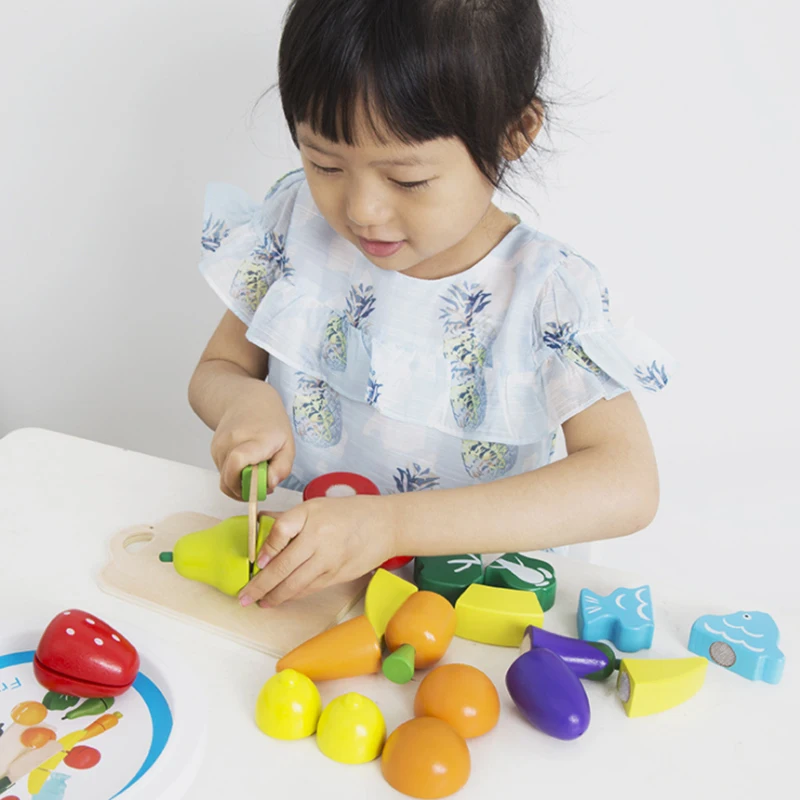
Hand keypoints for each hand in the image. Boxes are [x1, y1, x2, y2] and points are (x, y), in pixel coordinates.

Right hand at [210, 386, 294, 499]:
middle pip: (229, 479)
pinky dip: (234, 476)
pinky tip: (246, 463)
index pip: (238, 462)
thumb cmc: (271, 423)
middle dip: (245, 490)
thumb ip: (282, 468)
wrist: (247, 401)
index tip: (261, 487)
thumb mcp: (288, 445)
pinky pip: (223, 474)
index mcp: (255, 439)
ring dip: (241, 483)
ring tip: (255, 469)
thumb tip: (268, 486)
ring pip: (226, 480)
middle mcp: (232, 441)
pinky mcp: (214, 450)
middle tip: (261, 483)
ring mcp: (220, 446)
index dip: (245, 482)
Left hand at [238, 495, 397, 607]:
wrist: (385, 525)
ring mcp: (329, 561)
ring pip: (295, 584)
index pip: (280, 532)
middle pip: (283, 567)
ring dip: (274, 596)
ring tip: (260, 602)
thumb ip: (288, 519)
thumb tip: (258, 526)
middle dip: (260, 586)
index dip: (265, 550)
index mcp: (312, 517)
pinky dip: (293, 595)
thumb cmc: (348, 512)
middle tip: (244, 597)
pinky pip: (310, 588)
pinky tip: (282, 597)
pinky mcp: (338, 575)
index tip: (255, 562)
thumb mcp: (315, 506)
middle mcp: (319, 540)